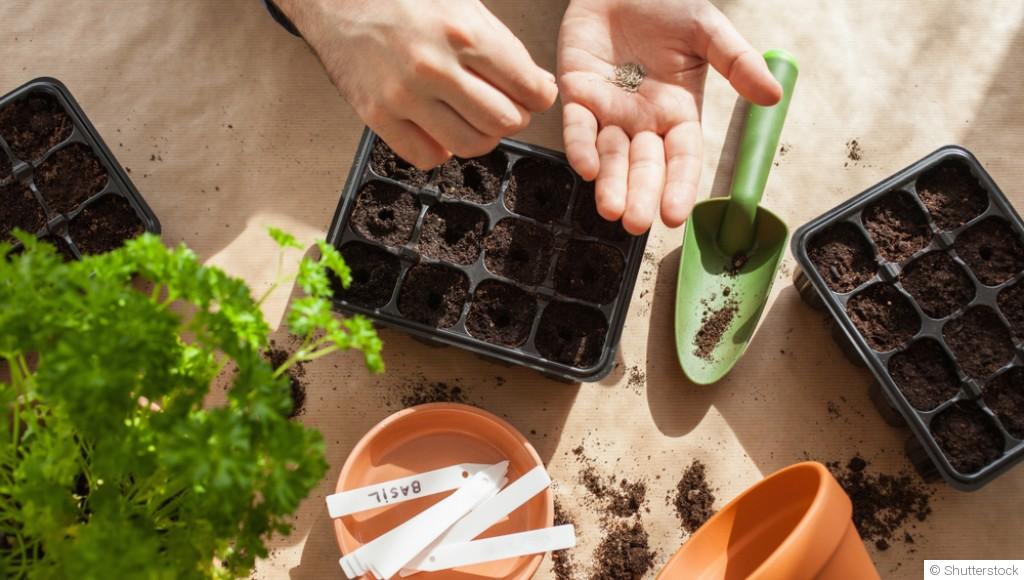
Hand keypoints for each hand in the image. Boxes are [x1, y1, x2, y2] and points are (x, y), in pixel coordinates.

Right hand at [277, 0, 557, 168]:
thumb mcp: (462, 3)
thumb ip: (502, 46)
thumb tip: (540, 87)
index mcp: (463, 32)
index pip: (529, 88)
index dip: (539, 95)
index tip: (534, 94)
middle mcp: (434, 66)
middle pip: (505, 122)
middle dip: (512, 116)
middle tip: (503, 105)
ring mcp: (403, 95)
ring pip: (471, 145)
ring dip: (480, 135)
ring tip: (472, 117)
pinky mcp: (377, 115)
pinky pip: (427, 156)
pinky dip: (441, 147)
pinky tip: (438, 126)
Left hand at [558, 0, 781, 233]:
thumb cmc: (666, 4)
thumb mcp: (708, 31)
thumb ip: (737, 62)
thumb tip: (773, 96)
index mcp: (678, 112)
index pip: (682, 158)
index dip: (679, 187)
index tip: (675, 216)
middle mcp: (643, 120)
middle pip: (644, 166)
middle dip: (640, 195)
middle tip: (637, 224)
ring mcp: (609, 111)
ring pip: (610, 156)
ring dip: (610, 184)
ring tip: (611, 210)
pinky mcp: (577, 95)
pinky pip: (577, 127)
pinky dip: (580, 147)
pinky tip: (586, 168)